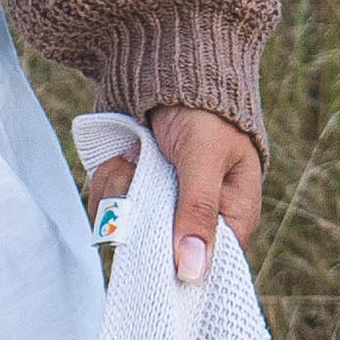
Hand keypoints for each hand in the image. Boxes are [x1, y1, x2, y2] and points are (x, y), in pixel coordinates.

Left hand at [84, 106, 263, 284]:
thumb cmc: (205, 111)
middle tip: (142, 169)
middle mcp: (195, 223)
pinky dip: (109, 178)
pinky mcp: (135, 195)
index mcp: (231, 222)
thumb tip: (193, 274)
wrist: (173, 65)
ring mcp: (161, 209)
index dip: (177, 267)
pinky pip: (108, 206)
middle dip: (140, 210)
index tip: (155, 245)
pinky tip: (126, 154)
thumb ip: (197, 212)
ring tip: (136, 154)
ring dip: (121, 187)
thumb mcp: (204, 159)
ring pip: (125, 227)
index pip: (204, 270)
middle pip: (156, 251)